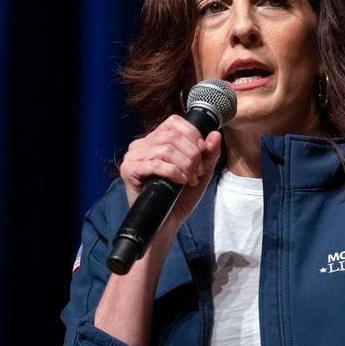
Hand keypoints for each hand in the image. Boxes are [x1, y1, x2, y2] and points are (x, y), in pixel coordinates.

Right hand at [119, 115, 221, 242]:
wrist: (166, 223)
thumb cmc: (179, 198)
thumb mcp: (200, 173)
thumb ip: (209, 154)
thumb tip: (215, 134)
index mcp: (156, 139)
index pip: (175, 122)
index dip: (193, 135)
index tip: (202, 152)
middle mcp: (142, 144)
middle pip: (173, 135)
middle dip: (192, 155)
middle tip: (197, 173)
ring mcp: (133, 156)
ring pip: (166, 149)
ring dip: (185, 165)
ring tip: (189, 180)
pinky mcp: (129, 170)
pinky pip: (155, 164)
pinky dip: (173, 172)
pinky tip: (180, 181)